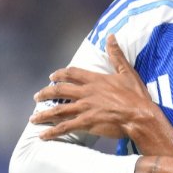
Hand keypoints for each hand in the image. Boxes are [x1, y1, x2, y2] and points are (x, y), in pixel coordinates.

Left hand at [31, 34, 157, 140]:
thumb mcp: (127, 72)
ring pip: (58, 110)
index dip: (60, 74)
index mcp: (95, 80)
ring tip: (33, 118)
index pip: (71, 73)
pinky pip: (65, 127)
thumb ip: (116, 55)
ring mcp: (84, 108)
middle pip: (59, 90)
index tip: (51, 77)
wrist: (140, 116)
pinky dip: (52, 131)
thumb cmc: (136, 96)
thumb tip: (111, 37)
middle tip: (36, 97)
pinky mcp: (86, 123)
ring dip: (43, 114)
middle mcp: (86, 93)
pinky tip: (43, 135)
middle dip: (45, 94)